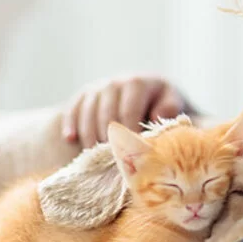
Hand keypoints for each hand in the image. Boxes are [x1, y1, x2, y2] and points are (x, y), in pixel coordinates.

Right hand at [62, 76, 191, 147]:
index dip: (128, 133)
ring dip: (89, 135)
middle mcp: (115, 82)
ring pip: (87, 112)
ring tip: (93, 156)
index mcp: (138, 83)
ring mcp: (98, 87)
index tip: (130, 152)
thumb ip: (169, 109)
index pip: (128, 111)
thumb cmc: (163, 104)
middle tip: (111, 159)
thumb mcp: (172, 103)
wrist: (149, 92)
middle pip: (105, 113)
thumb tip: (157, 117)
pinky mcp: (84, 94)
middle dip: (107, 138)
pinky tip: (70, 139)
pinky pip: (73, 108)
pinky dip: (71, 123)